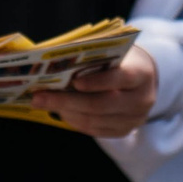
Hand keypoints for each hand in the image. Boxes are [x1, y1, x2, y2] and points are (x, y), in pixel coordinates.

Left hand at [40, 45, 158, 136]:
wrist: (143, 77)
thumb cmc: (120, 58)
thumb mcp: (113, 51)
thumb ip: (91, 56)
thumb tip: (53, 62)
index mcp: (142, 73)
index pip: (120, 78)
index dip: (97, 81)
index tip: (74, 81)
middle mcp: (142, 99)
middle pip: (102, 104)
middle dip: (67, 101)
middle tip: (39, 97)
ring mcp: (135, 119)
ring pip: (95, 120)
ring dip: (66, 112)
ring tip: (44, 103)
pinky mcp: (125, 130)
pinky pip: (95, 130)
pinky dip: (75, 120)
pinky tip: (60, 111)